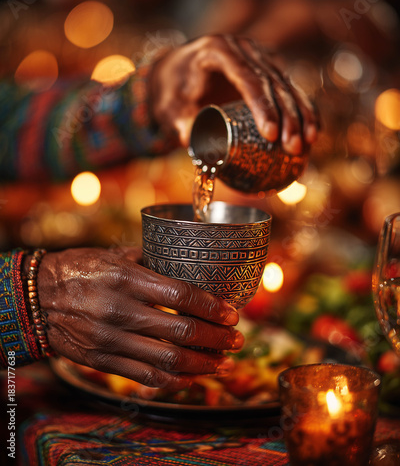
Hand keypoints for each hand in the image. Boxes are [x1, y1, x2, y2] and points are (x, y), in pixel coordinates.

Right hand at [37, 247, 243, 389]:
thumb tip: (186, 269)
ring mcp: (110, 339)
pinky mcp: (102, 360)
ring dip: (202, 364)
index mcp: (126, 278)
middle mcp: (120, 310)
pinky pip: (145, 376)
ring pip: (167, 360)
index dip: (212, 307)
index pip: (181, 295)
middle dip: (216, 338)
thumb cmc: (80, 269)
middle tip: (236, 339)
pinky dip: (174, 380)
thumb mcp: (114, 255)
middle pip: (180, 331)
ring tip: (223, 362)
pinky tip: (192, 377)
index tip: (232, 314)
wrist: (37, 298)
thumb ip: (150, 262)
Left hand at [150, 34, 317, 154]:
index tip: (271, 135)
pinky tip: (313, 130)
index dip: (262, 106)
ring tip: (307, 144)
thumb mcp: (169, 109)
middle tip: (293, 146)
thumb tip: (194, 144)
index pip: (247, 77)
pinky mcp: (266, 68)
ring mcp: (257, 56)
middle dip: (287, 116)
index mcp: (217, 50)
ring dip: (300, 115)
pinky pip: (289, 88)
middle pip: (271, 81)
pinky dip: (302, 109)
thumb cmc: (172, 92)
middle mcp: (242, 48)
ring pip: (286, 84)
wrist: (175, 74)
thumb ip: (180, 125)